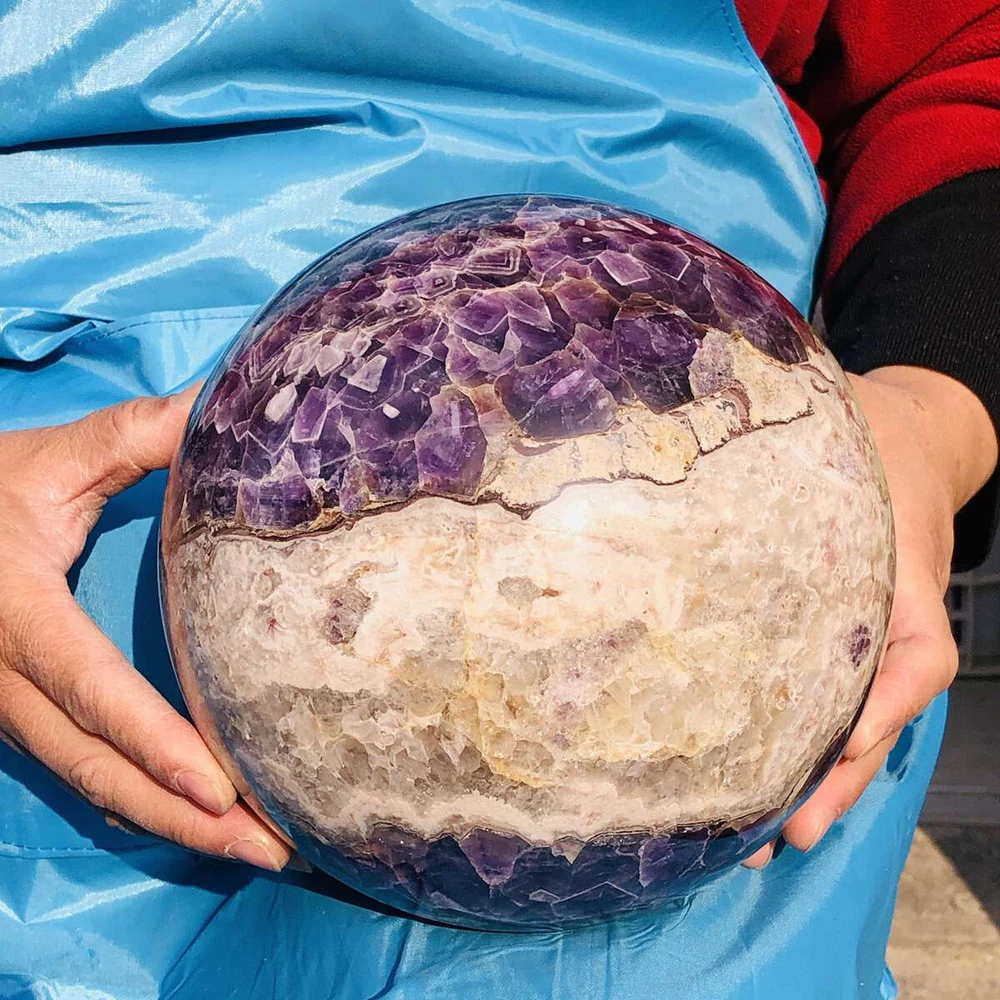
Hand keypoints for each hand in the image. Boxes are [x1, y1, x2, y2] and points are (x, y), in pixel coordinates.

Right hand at [0, 389, 290, 870]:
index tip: (221, 786)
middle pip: (94, 764)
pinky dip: (140, 803)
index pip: (90, 686)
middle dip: (182, 816)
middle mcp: (4, 676)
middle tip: (270, 849)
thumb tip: (219, 405)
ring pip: (87, 781)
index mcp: (16, 612)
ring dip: (169, 824)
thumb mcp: (51, 457)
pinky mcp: (21, 714)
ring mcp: (8, 707)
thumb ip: (133, 436)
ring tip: (254, 850)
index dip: (154, 740)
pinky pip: (80, 771)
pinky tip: (198, 821)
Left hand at [746, 365, 997, 867]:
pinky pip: (823, 696)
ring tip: (755, 840)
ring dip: (808, 781)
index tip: (839, 755)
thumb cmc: (875, 435)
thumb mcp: (850, 429)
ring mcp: (865, 636)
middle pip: (875, 719)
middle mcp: (889, 623)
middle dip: (831, 781)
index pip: (913, 660)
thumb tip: (700, 409)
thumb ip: (807, 431)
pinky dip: (793, 741)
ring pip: (849, 723)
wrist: (906, 430)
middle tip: (782, 837)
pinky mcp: (834, 635)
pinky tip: (745, 773)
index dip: (882, 711)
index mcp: (903, 584)